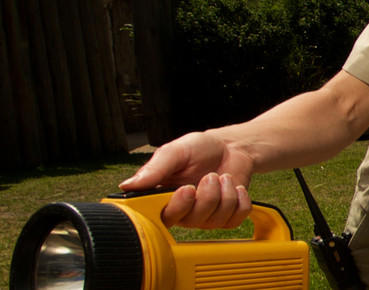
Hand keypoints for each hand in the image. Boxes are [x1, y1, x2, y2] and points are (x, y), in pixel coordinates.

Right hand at [117, 131, 255, 228]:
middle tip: (210, 175)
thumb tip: (127, 186)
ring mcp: (203, 218)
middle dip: (207, 196)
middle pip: (192, 220)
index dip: (178, 207)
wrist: (230, 148)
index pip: (162, 218)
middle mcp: (181, 212)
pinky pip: (236, 219)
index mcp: (162, 198)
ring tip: (221, 177)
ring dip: (225, 193)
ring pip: (216, 219)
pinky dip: (240, 200)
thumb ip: (154, 169)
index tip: (188, 189)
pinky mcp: (225, 219)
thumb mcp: (174, 152)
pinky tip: (235, 187)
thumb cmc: (199, 149)